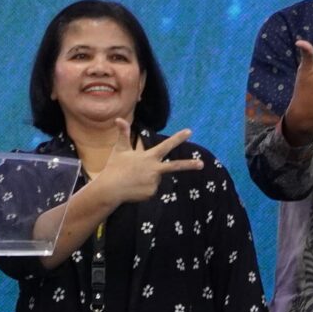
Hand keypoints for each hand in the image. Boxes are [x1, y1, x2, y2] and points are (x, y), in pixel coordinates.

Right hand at [87, 123, 204, 204]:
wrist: (110, 189)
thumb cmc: (114, 167)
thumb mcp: (119, 149)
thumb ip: (123, 134)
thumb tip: (118, 118)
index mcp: (149, 157)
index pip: (166, 145)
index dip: (178, 138)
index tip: (189, 132)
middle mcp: (154, 169)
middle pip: (175, 167)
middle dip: (189, 165)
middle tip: (202, 164)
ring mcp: (154, 182)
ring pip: (155, 179)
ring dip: (146, 179)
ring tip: (132, 180)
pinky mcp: (151, 193)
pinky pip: (151, 190)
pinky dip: (143, 190)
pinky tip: (134, 189)